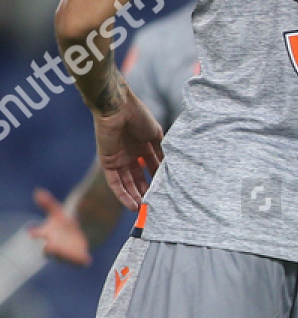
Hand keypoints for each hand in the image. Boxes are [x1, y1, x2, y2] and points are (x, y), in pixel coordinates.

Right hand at [28, 188, 91, 265]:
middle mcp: (54, 246)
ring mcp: (65, 253)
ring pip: (63, 257)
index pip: (37, 234)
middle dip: (49, 248)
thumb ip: (48, 203)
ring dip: (63, 255)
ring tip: (66, 251)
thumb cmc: (64, 224)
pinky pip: (79, 262)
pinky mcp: (78, 258)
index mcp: (47, 234)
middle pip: (49, 250)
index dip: (34, 232)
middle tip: (49, 246)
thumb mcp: (58, 213)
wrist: (79, 235)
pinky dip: (82, 261)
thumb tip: (38, 191)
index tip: (31, 231)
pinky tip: (87, 259)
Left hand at [94, 89, 163, 207]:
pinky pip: (115, 183)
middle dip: (146, 191)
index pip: (151, 167)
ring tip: (143, 210)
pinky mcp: (107, 163)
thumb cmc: (138, 116)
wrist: (117, 108)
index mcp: (142, 146)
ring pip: (127, 183)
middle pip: (138, 178)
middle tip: (155, 205)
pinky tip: (132, 204)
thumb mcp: (156, 135)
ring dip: (134, 196)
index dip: (157, 179)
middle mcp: (130, 155)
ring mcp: (118, 160)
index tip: (166, 191)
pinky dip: (122, 194)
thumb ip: (161, 151)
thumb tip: (170, 167)